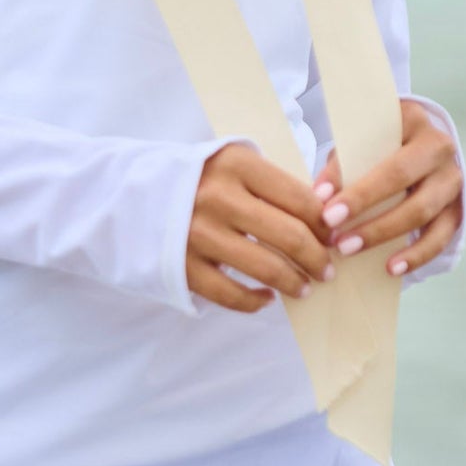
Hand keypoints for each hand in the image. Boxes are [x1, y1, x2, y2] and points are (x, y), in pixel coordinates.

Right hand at [186, 142, 338, 313]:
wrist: (132, 192)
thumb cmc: (198, 178)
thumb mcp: (234, 163)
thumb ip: (275, 183)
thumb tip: (327, 212)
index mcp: (237, 164)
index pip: (300, 198)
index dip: (325, 223)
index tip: (333, 237)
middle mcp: (219, 197)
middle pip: (290, 236)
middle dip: (318, 259)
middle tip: (326, 269)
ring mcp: (199, 233)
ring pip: (267, 269)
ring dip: (295, 283)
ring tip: (304, 287)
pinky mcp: (184, 265)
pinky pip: (232, 295)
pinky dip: (256, 302)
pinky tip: (267, 298)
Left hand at [313, 97, 463, 277]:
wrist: (419, 148)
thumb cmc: (381, 145)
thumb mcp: (362, 141)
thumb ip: (344, 163)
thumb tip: (319, 197)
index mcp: (412, 120)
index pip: (378, 146)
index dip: (350, 175)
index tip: (320, 199)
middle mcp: (439, 147)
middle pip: (402, 177)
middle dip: (363, 205)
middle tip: (331, 228)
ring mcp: (452, 179)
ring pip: (421, 210)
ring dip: (382, 233)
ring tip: (348, 249)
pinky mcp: (458, 209)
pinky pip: (440, 237)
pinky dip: (416, 255)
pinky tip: (391, 268)